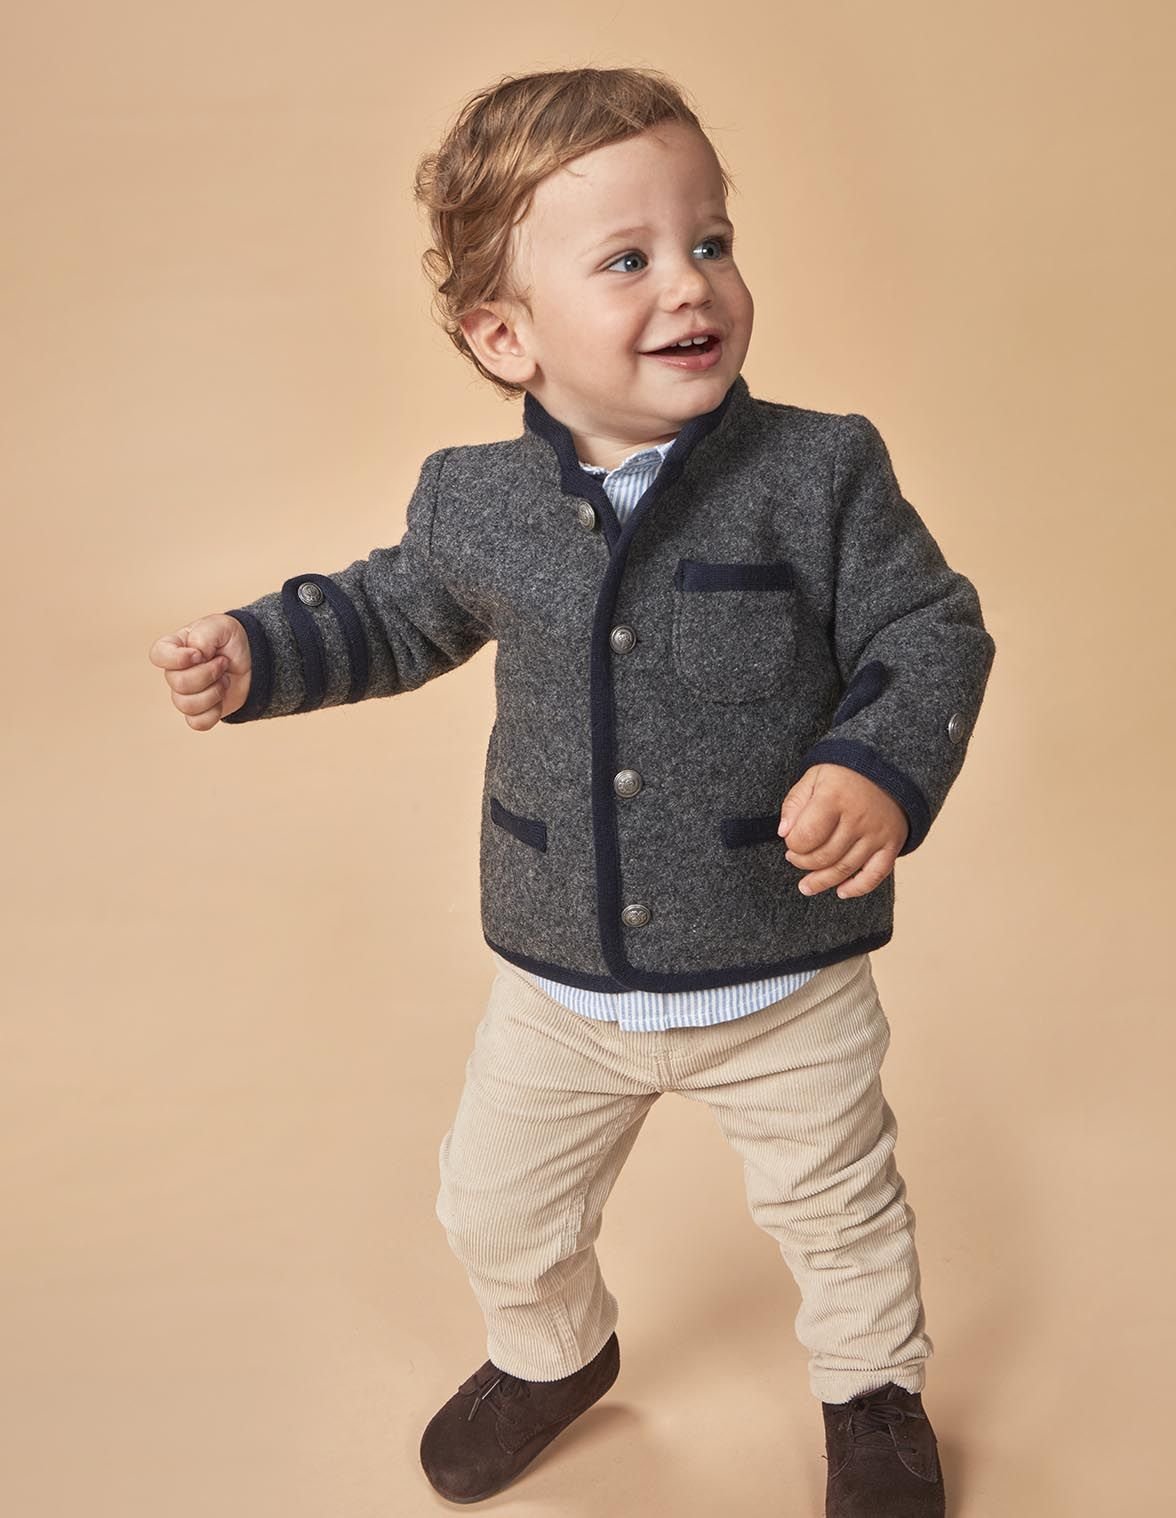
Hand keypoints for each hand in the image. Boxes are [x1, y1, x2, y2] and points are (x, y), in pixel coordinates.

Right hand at [148, 613, 250, 729]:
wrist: (252, 660)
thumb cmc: (229, 640)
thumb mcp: (220, 627)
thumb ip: (204, 635)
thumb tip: (195, 654)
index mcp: (174, 647)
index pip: (158, 655)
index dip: (177, 658)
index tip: (200, 654)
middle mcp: (175, 672)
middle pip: (178, 683)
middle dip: (208, 674)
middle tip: (224, 663)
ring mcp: (185, 694)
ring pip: (186, 705)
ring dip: (214, 692)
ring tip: (225, 678)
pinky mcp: (199, 712)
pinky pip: (197, 723)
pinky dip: (214, 712)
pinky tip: (222, 697)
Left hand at [776, 763, 908, 897]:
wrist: (888, 768)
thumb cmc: (844, 774)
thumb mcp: (814, 777)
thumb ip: (795, 803)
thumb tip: (784, 832)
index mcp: (835, 798)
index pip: (807, 836)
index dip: (793, 845)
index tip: (790, 841)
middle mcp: (858, 818)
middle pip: (824, 856)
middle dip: (803, 863)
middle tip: (795, 859)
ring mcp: (877, 833)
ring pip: (845, 869)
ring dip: (822, 882)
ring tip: (806, 886)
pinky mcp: (892, 843)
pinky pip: (876, 875)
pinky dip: (858, 888)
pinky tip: (841, 891)